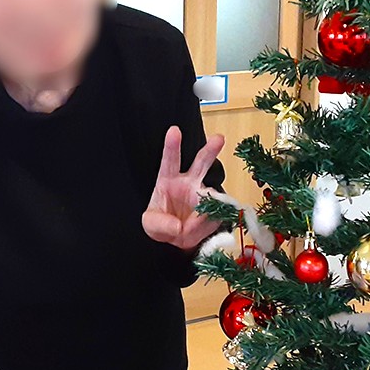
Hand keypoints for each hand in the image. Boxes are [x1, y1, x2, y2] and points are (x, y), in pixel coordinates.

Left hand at [142, 126, 224, 250]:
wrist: (177, 239)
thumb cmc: (162, 223)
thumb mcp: (150, 225)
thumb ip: (160, 224)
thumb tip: (179, 227)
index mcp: (168, 180)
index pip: (169, 161)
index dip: (172, 146)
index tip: (174, 131)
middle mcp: (189, 183)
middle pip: (201, 163)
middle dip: (210, 150)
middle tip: (219, 138)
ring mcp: (204, 195)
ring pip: (212, 198)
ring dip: (200, 217)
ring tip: (185, 229)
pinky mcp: (216, 209)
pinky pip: (214, 217)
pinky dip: (203, 229)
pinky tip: (195, 231)